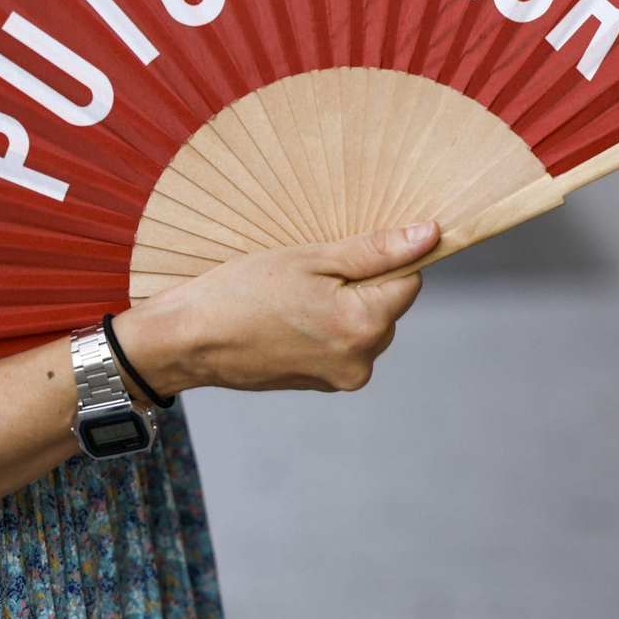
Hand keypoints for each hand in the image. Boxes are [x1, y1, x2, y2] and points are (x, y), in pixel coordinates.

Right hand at [114, 222, 438, 395]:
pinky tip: (286, 317)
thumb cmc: (240, 292)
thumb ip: (374, 250)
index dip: (381, 258)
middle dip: (359, 284)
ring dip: (341, 306)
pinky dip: (323, 326)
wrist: (188, 340)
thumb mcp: (308, 258)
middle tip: (307, 272)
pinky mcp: (322, 383)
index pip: (409, 279)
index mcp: (363, 324)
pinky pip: (340, 344)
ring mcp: (341, 377)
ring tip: (291, 296)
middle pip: (387, 305)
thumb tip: (430, 235)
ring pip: (363, 325)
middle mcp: (361, 360)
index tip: (342, 251)